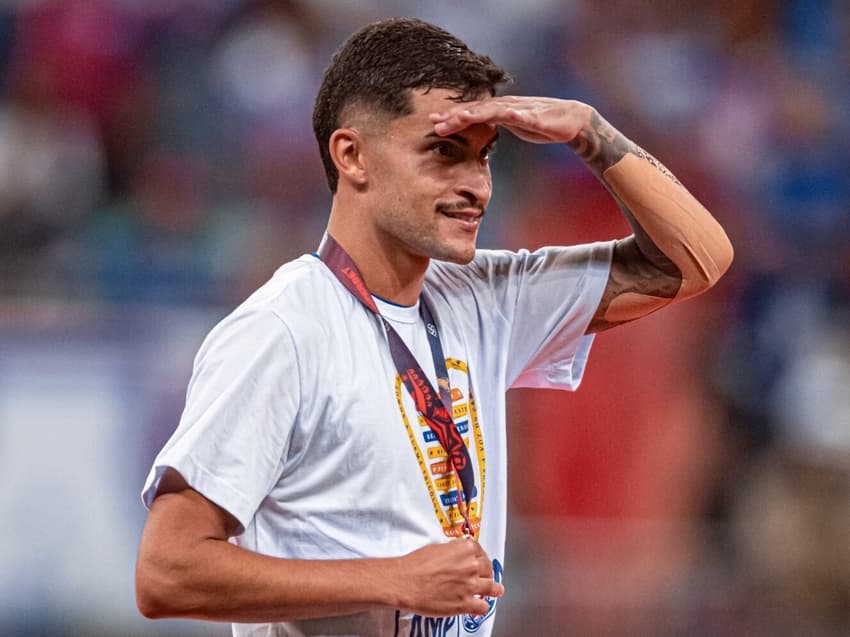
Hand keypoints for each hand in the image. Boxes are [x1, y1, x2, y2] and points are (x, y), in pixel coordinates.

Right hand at [391, 538, 503, 616]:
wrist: (405, 582)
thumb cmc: (415, 565)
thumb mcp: (436, 548)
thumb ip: (452, 551)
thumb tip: (456, 556)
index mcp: (464, 549)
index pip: (480, 551)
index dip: (481, 557)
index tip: (480, 560)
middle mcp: (471, 566)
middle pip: (488, 568)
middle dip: (487, 572)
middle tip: (485, 575)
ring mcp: (470, 585)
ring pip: (491, 587)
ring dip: (494, 589)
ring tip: (496, 590)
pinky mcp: (465, 603)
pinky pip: (482, 607)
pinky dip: (482, 607)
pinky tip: (480, 607)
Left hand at [429, 96, 592, 144]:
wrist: (571, 120)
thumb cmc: (540, 124)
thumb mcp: (512, 126)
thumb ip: (495, 126)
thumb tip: (478, 133)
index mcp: (499, 110)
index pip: (471, 112)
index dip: (452, 116)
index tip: (433, 122)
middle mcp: (506, 106)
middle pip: (476, 109)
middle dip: (455, 116)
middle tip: (435, 122)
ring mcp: (520, 109)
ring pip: (494, 110)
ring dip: (477, 113)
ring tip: (460, 118)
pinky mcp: (535, 116)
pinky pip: (522, 115)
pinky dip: (513, 114)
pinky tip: (505, 115)